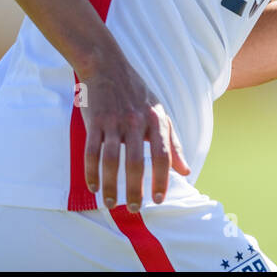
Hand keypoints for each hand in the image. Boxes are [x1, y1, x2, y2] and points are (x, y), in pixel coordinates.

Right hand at [80, 54, 190, 212]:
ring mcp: (113, 121)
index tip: (158, 199)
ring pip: (110, 160)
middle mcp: (135, 121)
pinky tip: (93, 186)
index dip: (161, 179)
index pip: (162, 155)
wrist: (108, 67)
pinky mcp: (94, 121)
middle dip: (134, 189)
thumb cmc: (138, 94)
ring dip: (110, 185)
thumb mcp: (161, 114)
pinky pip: (91, 151)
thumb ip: (173, 143)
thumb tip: (185, 170)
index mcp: (156, 120)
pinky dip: (91, 171)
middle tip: (133, 208)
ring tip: (110, 202)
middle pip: (135, 162)